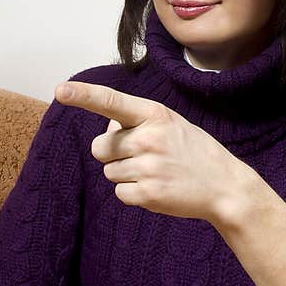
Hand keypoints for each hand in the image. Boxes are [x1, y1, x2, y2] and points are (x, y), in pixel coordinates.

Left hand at [55, 81, 254, 221]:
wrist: (225, 186)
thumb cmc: (195, 152)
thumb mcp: (172, 124)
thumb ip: (139, 121)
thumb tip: (106, 130)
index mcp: (155, 115)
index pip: (112, 102)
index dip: (83, 96)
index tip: (60, 91)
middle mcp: (149, 139)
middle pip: (100, 147)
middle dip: (114, 153)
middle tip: (145, 156)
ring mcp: (149, 167)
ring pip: (109, 171)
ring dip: (127, 174)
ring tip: (158, 172)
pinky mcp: (149, 194)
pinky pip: (119, 193)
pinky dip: (134, 193)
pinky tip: (158, 188)